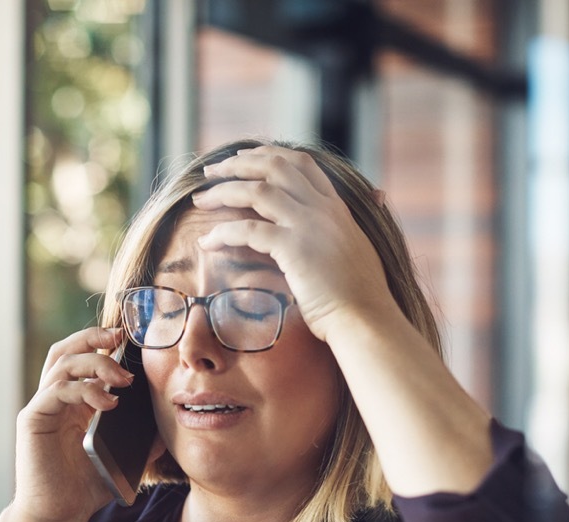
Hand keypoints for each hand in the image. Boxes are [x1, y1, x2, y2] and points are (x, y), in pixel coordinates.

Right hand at [11, 326, 132, 521]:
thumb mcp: (121, 459)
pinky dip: (84, 389)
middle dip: (92, 336)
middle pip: (66, 350)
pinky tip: (107, 403)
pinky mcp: (33, 420)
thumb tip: (167, 428)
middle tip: (121, 337)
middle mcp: (54, 399)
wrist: (58, 515)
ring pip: (62, 364)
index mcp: (72, 402)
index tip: (130, 339)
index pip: (81, 358)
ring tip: (123, 380)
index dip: (101, 342)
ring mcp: (42, 407)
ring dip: (95, 364)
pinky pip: (56, 391)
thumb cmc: (85, 489)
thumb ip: (140, 442)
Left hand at [192, 145, 396, 342]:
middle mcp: (323, 209)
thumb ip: (347, 229)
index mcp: (337, 207)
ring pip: (257, 191)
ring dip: (223, 192)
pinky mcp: (294, 248)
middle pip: (275, 166)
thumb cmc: (361, 297)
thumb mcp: (358, 250)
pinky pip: (248, 230)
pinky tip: (206, 242)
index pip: (301, 164)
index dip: (269, 155)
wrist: (368, 320)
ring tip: (200, 200)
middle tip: (211, 171)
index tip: (242, 157)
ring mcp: (309, 226)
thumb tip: (367, 205)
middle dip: (238, 164)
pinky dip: (222, 232)